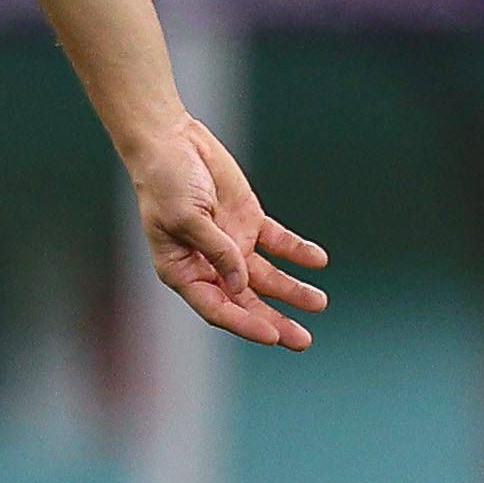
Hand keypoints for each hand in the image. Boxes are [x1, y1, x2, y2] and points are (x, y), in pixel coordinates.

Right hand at [129, 117, 327, 348]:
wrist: (172, 142)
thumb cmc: (165, 182)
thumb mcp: (187, 218)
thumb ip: (217, 251)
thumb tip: (241, 284)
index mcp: (183, 270)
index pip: (216, 307)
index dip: (244, 324)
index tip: (272, 336)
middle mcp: (208, 264)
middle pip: (246, 301)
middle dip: (274, 320)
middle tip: (302, 340)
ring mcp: (231, 244)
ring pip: (266, 277)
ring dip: (292, 291)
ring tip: (318, 302)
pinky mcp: (249, 222)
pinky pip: (279, 243)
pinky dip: (298, 252)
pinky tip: (317, 260)